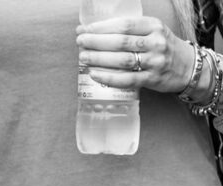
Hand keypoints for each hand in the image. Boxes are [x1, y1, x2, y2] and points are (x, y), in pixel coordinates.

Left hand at [76, 17, 192, 93]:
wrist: (188, 67)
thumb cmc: (163, 47)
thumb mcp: (153, 31)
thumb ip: (131, 31)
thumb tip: (96, 33)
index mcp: (154, 26)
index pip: (124, 24)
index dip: (101, 27)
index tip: (83, 29)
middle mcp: (155, 42)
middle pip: (121, 42)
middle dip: (96, 41)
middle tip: (80, 42)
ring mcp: (154, 62)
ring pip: (122, 60)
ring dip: (99, 59)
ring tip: (83, 57)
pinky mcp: (152, 79)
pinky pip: (127, 79)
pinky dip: (108, 77)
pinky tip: (94, 74)